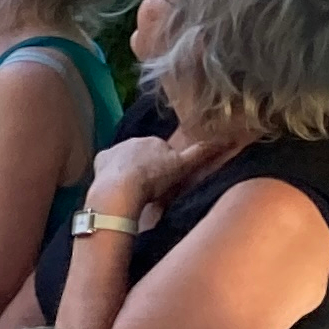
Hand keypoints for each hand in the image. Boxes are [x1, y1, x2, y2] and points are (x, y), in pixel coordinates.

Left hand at [88, 131, 236, 219]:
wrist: (120, 188)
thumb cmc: (154, 178)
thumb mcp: (183, 167)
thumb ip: (202, 153)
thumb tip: (228, 139)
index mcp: (155, 140)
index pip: (164, 152)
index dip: (166, 166)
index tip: (165, 181)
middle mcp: (133, 140)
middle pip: (144, 154)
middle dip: (148, 166)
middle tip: (151, 187)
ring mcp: (115, 149)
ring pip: (125, 159)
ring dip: (130, 170)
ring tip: (134, 189)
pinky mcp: (100, 160)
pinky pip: (108, 165)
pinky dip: (112, 174)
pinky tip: (118, 186)